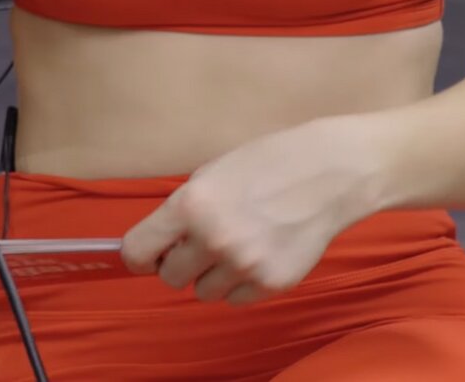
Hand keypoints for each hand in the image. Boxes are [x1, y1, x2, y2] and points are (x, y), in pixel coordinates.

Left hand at [118, 116, 381, 306]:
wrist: (326, 173)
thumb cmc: (264, 164)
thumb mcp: (209, 174)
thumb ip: (182, 211)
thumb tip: (160, 244)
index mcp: (189, 205)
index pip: (138, 250)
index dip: (137, 257)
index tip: (145, 258)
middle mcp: (212, 239)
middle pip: (170, 278)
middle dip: (179, 264)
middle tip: (198, 247)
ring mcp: (243, 265)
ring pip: (203, 293)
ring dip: (211, 276)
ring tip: (234, 248)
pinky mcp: (271, 283)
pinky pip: (236, 300)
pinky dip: (241, 285)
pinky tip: (257, 256)